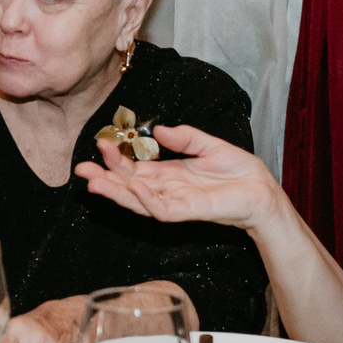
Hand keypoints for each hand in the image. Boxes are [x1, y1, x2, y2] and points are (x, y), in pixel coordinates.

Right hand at [75, 124, 282, 231]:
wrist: (262, 189)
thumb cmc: (238, 171)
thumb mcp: (207, 144)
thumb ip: (183, 137)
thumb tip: (157, 130)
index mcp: (167, 175)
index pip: (133, 169)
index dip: (115, 160)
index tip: (100, 144)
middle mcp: (166, 190)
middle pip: (128, 187)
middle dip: (104, 179)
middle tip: (80, 169)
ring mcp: (176, 203)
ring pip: (138, 201)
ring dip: (116, 191)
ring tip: (95, 181)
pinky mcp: (190, 211)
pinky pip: (162, 209)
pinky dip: (147, 200)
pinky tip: (135, 186)